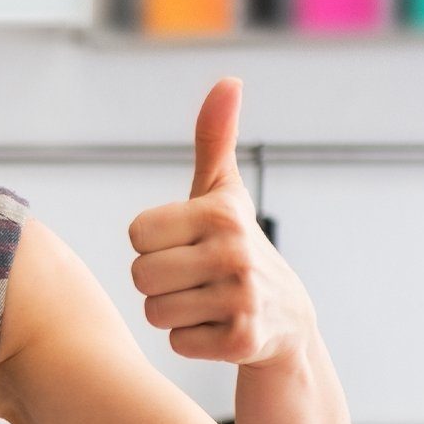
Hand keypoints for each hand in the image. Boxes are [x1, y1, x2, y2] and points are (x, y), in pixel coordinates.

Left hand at [127, 79, 313, 370]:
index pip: (136, 234)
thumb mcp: (223, 192)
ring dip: (172, 312)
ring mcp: (242, 298)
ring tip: (205, 301)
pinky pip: (176, 342)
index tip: (183, 244)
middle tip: (193, 278)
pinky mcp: (242, 340)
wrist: (286, 319)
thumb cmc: (234, 245)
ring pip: (154, 312)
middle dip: (158, 282)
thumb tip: (228, 80)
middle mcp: (235, 251)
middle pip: (140, 275)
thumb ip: (214, 139)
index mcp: (221, 212)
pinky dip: (190, 340)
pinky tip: (218, 327)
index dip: (152, 243)